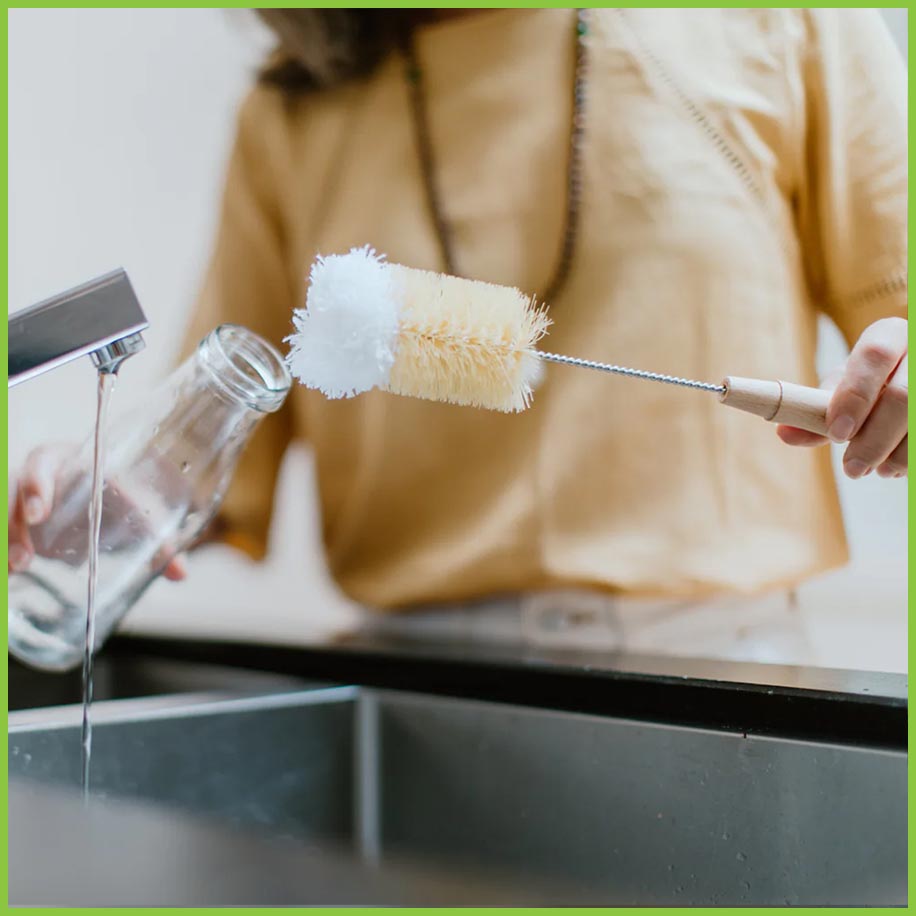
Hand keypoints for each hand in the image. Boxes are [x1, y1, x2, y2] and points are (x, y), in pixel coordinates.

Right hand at [8, 443, 187, 578]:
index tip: (39, 513)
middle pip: (22, 483)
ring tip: (18, 568)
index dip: (40, 485)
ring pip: (7, 506)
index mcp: (78, 462)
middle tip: (25, 552)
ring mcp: (25, 493)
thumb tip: (180, 573)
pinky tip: (9, 573)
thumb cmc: (117, 502)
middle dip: (19, 516)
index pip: (50, 464)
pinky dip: (6, 548)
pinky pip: (4, 525)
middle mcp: (47, 472)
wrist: (93, 502)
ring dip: (9, 538)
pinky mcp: (16, 514)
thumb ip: (156, 541)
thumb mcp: (137, 515)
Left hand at [777, 318, 906, 478]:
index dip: (855, 396)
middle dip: (874, 439)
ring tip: (877, 470)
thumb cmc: (870, 384)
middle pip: (903, 395)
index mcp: (890, 334)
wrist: (907, 376)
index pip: (874, 356)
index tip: (837, 433)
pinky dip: (910, 458)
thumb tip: (784, 433)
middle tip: (852, 469)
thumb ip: (814, 411)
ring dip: (898, 455)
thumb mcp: (843, 389)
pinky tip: (896, 467)